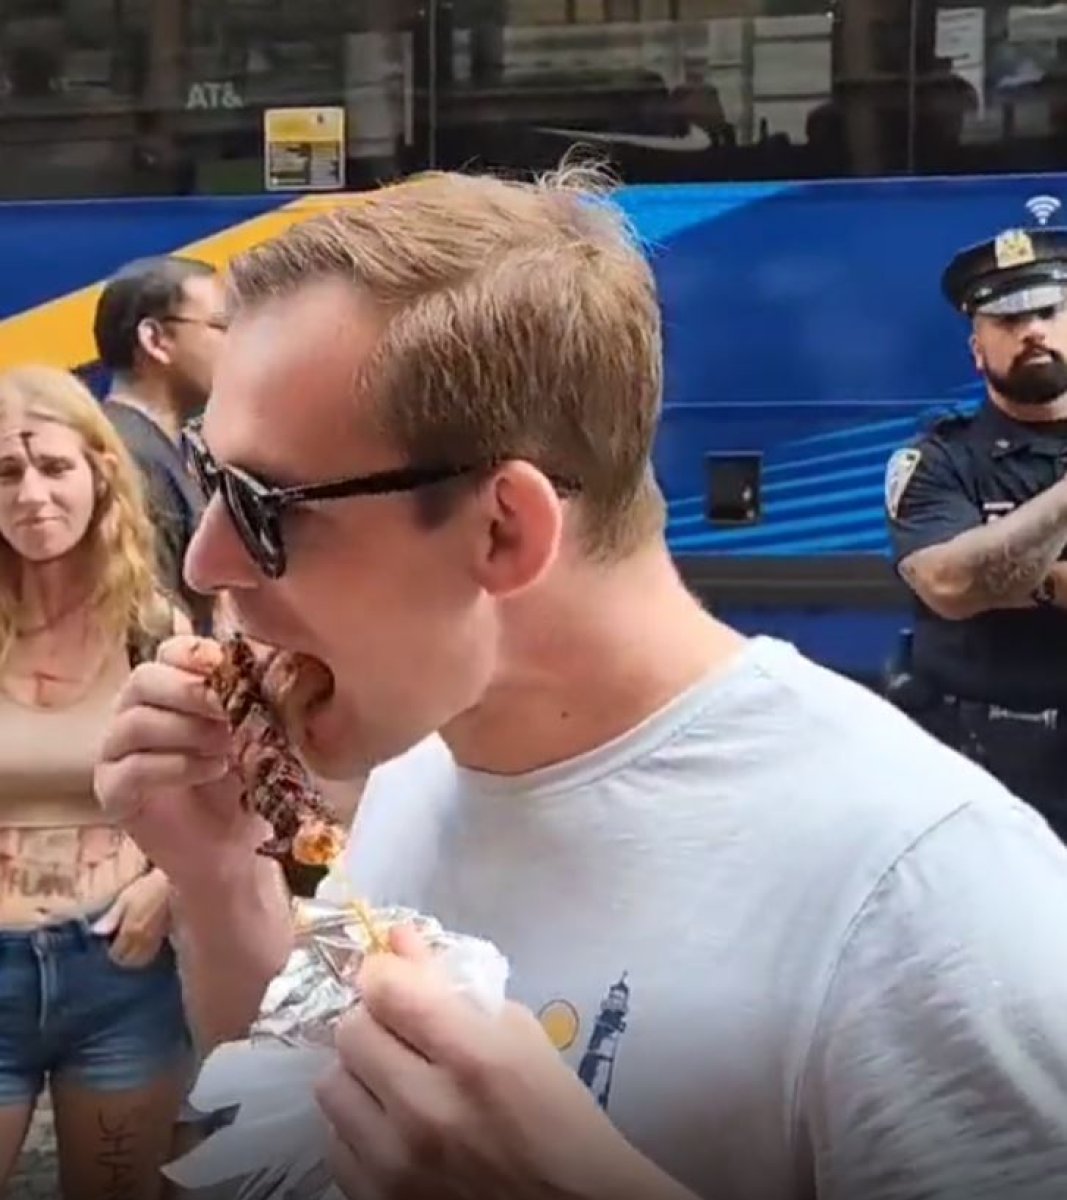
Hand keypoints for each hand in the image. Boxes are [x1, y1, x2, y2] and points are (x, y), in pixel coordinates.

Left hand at [92, 867, 171, 967]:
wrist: (171, 886)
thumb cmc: (146, 889)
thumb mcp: (125, 898)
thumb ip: (111, 917)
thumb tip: (95, 932)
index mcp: (130, 931)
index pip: (116, 953)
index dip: (110, 950)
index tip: (107, 943)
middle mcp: (142, 941)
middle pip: (128, 961)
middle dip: (121, 957)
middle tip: (116, 947)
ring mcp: (155, 941)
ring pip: (141, 960)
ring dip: (133, 958)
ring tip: (129, 948)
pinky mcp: (165, 937)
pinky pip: (152, 953)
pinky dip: (145, 954)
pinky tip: (142, 945)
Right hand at [93, 635, 271, 890]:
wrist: (237, 845)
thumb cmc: (247, 781)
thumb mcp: (260, 733)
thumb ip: (256, 699)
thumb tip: (269, 665)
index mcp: (171, 688)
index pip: (169, 651)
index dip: (198, 654)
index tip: (229, 669)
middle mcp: (135, 712)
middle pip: (144, 679)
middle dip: (190, 690)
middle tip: (229, 708)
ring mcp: (118, 752)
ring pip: (135, 722)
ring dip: (187, 730)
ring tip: (227, 747)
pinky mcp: (113, 792)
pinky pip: (131, 769)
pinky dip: (176, 766)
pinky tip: (213, 770)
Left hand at [316, 930, 691, 1199]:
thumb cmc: (557, 1117)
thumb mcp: (522, 1038)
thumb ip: (456, 986)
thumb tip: (399, 940)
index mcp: (475, 1059)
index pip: (388, 991)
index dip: (383, 973)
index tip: (392, 977)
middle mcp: (428, 1110)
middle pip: (351, 1033)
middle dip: (373, 1020)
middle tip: (398, 1031)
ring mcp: (398, 1162)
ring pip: (332, 1086)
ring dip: (359, 1073)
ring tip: (391, 1079)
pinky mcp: (380, 1199)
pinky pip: (335, 1141)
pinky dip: (357, 1125)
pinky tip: (388, 1124)